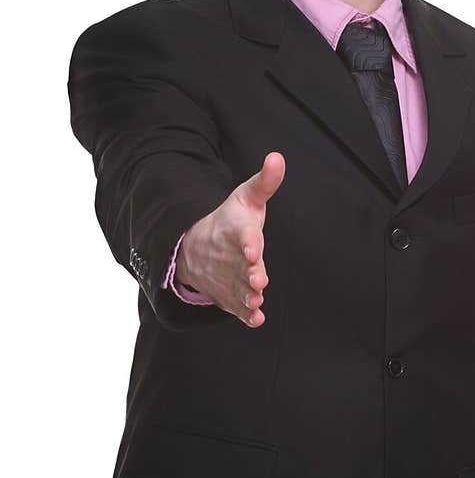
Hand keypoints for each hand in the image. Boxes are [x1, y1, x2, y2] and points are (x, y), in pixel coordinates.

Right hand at [176, 151, 285, 326]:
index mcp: (235, 231)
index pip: (242, 236)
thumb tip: (278, 157)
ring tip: (256, 300)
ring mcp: (227, 277)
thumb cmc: (229, 221)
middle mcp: (229, 256)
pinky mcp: (228, 295)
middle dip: (248, 274)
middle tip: (258, 281)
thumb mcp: (245, 198)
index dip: (248, 243)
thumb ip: (265, 183)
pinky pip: (235, 306)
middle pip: (239, 267)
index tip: (253, 250)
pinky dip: (245, 315)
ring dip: (247, 296)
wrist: (193, 247)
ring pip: (237, 289)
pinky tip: (256, 320)